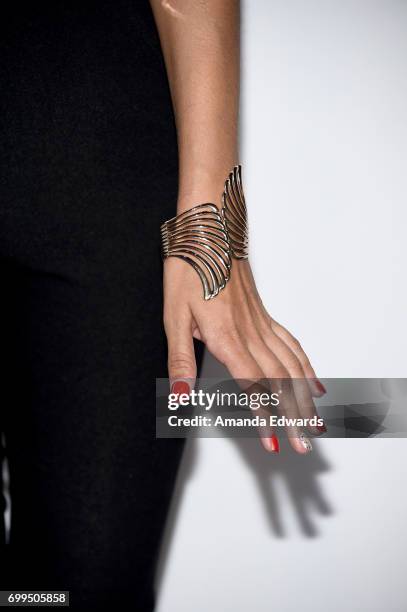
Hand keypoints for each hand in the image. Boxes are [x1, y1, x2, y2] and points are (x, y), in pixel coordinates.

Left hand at [164, 256, 326, 453]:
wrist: (209, 231)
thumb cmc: (190, 269)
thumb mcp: (174, 316)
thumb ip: (180, 358)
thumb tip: (179, 396)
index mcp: (227, 337)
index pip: (251, 385)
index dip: (264, 417)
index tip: (275, 442)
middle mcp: (250, 333)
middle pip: (279, 382)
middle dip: (293, 416)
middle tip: (306, 444)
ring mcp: (262, 323)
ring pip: (291, 366)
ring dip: (305, 398)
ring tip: (316, 423)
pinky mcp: (265, 314)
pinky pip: (292, 345)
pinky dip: (305, 367)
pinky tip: (314, 382)